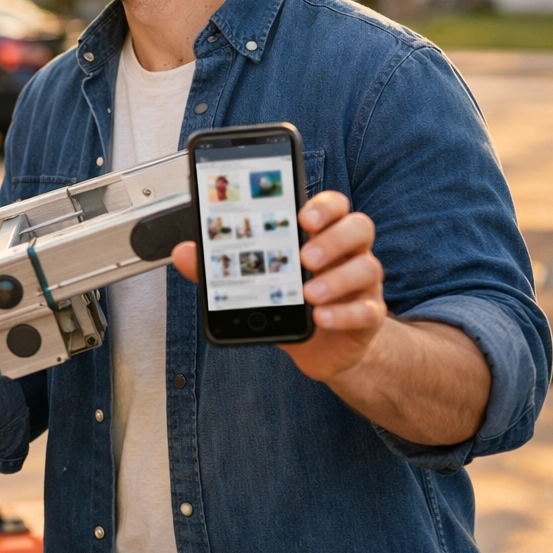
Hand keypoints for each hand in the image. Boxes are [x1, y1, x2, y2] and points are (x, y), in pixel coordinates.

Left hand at [173, 190, 386, 381]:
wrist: (320, 346)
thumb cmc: (289, 302)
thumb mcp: (255, 283)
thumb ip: (220, 266)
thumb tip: (184, 251)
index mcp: (320, 234)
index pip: (333, 205)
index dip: (323, 205)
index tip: (301, 215)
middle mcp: (346, 253)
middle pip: (359, 227)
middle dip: (333, 238)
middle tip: (303, 257)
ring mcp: (362, 283)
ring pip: (368, 267)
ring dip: (337, 280)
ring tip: (308, 293)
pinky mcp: (368, 315)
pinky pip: (368, 310)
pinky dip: (344, 314)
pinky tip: (321, 318)